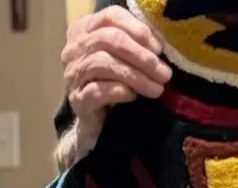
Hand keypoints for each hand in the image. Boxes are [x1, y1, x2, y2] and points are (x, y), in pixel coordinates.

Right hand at [63, 7, 171, 125]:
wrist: (96, 120)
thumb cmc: (112, 84)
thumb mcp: (123, 59)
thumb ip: (136, 46)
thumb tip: (160, 46)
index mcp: (86, 29)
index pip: (111, 16)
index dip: (137, 30)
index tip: (159, 50)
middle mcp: (75, 48)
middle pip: (107, 39)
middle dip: (141, 56)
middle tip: (164, 73)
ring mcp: (73, 74)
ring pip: (103, 64)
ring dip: (136, 77)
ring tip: (157, 89)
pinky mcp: (77, 100)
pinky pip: (97, 91)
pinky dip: (119, 92)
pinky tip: (133, 96)